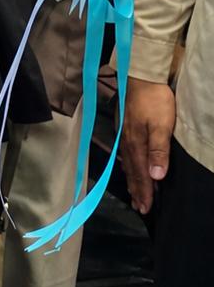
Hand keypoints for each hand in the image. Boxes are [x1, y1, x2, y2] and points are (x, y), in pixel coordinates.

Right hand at [121, 77, 175, 213]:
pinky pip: (126, 155)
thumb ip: (159, 151)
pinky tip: (129, 168)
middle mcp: (128, 143)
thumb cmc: (155, 101)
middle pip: (132, 172)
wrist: (140, 78)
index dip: (144, 192)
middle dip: (137, 191)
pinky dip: (129, 167)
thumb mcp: (162, 126)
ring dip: (132, 181)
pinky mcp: (125, 129)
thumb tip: (156, 176)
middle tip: (140, 208)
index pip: (141, 174)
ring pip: (128, 164)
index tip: (146, 208)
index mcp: (137, 144)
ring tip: (135, 195)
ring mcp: (124, 136)